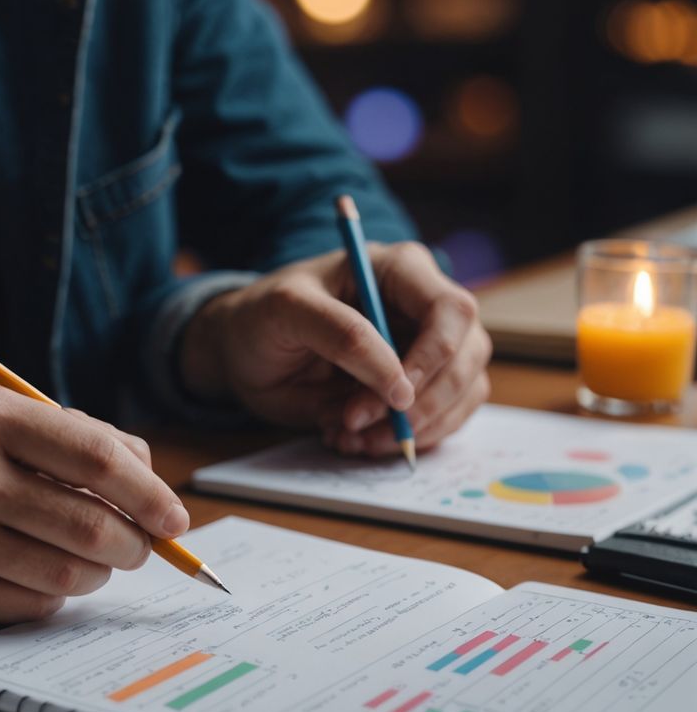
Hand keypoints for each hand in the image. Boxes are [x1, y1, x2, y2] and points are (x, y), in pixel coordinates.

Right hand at [0, 385, 188, 631]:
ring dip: (100, 570)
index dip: (150, 491)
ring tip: (97, 557)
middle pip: (92, 524)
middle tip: (145, 545)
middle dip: (138, 543)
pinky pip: (31, 604)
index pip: (97, 457)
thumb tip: (145, 466)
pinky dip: (56, 592)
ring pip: (69, 572)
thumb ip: (65, 430)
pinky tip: (45, 573)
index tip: (176, 516)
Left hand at [179, 242, 490, 454]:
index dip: (436, 357)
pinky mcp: (419, 388)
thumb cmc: (264, 315)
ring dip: (412, 429)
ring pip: (460, 395)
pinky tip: (356, 440)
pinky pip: (440, 420)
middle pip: (466, 358)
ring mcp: (428, 349)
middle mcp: (424, 307)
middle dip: (419, 403)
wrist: (246, 349)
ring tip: (348, 437)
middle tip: (357, 424)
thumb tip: (397, 383)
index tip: (395, 397)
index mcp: (400, 270)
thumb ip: (342, 334)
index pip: (451, 310)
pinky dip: (404, 440)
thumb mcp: (287, 310)